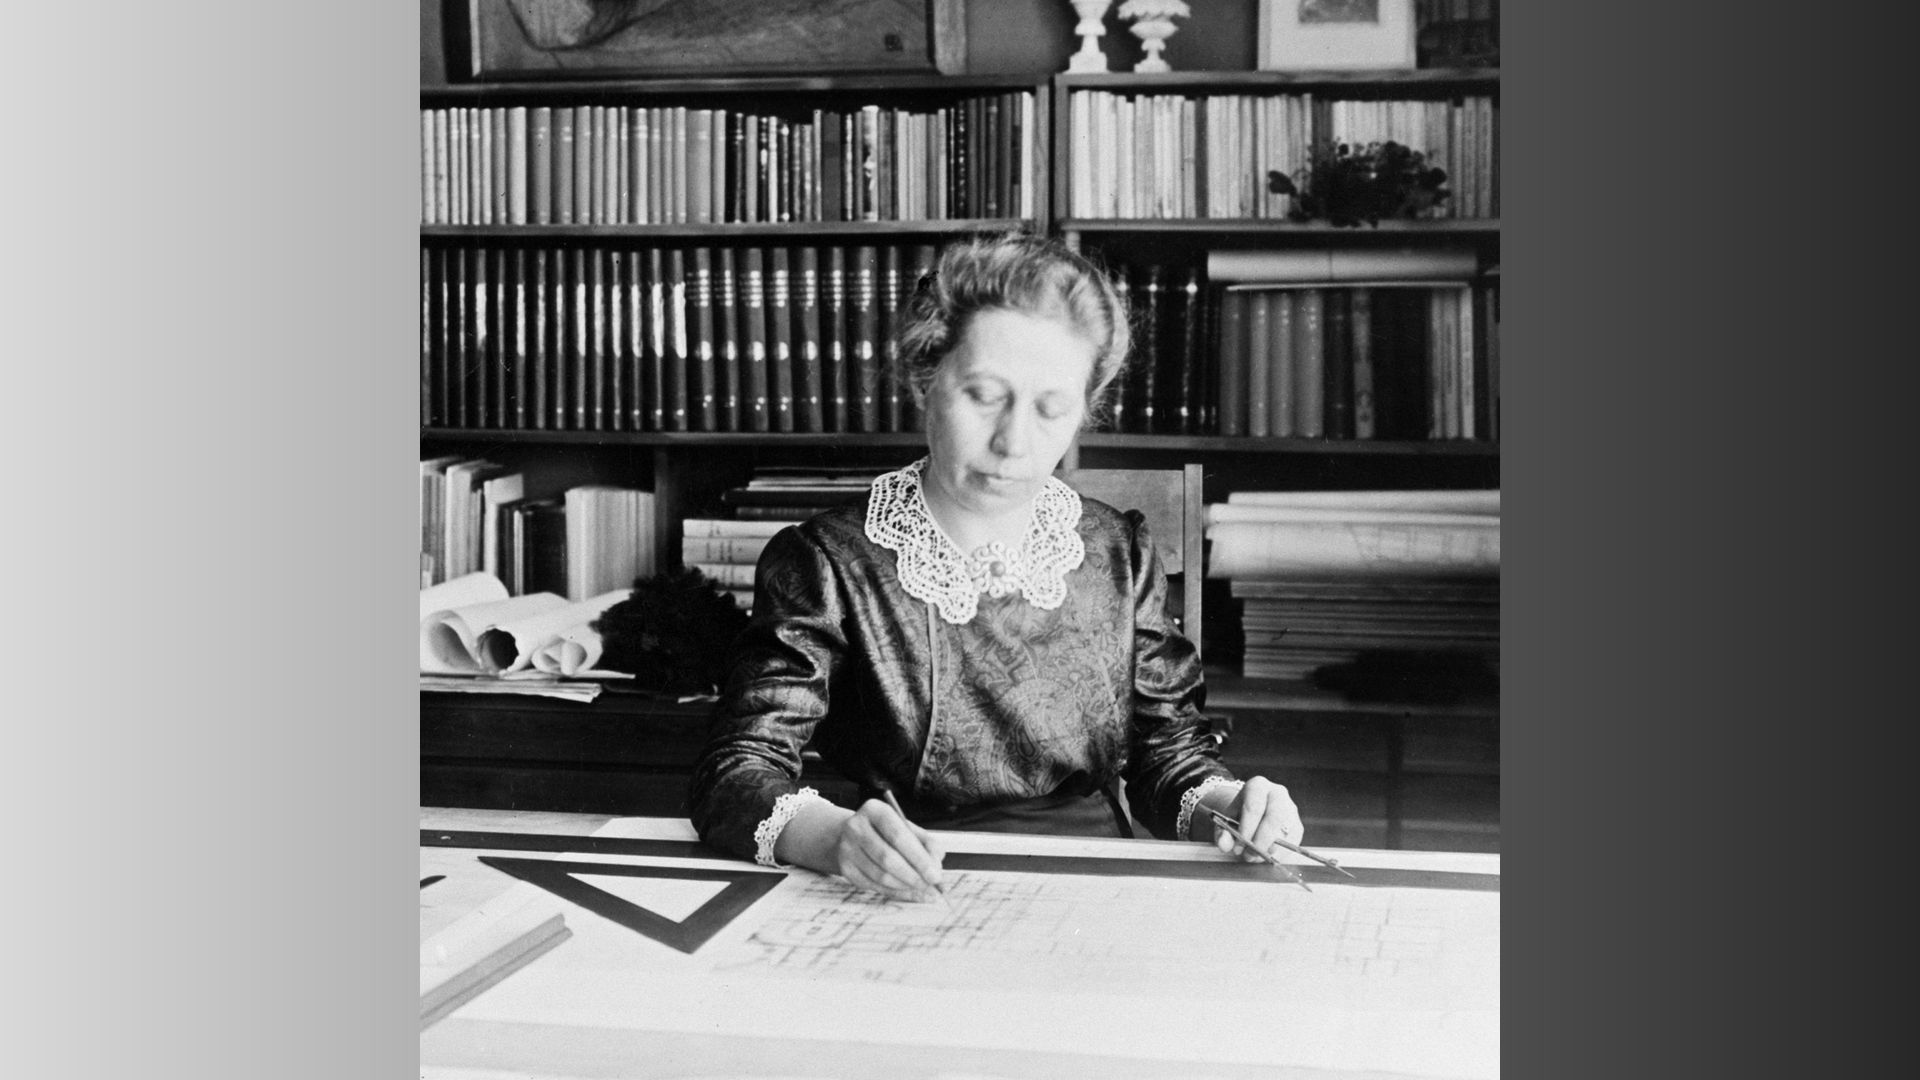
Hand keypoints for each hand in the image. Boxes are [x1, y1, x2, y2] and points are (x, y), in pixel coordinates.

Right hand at [833, 799, 947, 901]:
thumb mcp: (907, 828)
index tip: (935, 875)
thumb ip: (926, 843)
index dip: (919, 858)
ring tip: (924, 891)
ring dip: (906, 887)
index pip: (898, 835)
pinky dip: (895, 892)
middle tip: (932, 887)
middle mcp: (856, 827)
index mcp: (874, 810)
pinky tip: (910, 893)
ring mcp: (847, 849)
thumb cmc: (886, 831)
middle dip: (914, 876)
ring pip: (880, 875)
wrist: (853, 834)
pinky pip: (873, 886)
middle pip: (887, 858)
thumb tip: (936, 865)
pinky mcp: (845, 868)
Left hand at [1204, 776, 1303, 862]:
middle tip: (1248, 856)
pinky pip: (1292, 844)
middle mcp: (1278, 794)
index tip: (1237, 847)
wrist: (1252, 814)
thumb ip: (1222, 833)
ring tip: (1254, 858)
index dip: (1246, 830)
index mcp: (1257, 786)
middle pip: (1274, 818)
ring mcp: (1291, 810)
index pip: (1254, 807)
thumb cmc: (1238, 816)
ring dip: (1269, 850)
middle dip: (1260, 841)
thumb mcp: (1225, 821)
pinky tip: (1265, 857)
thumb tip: (1224, 845)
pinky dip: (1278, 855)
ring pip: (1285, 832)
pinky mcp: (1297, 826)